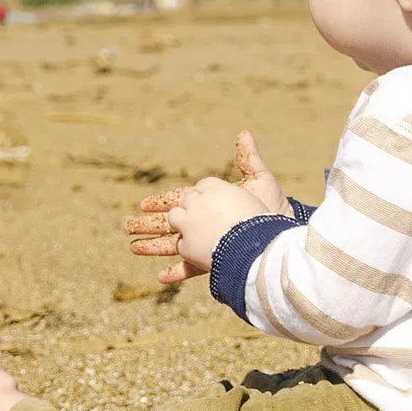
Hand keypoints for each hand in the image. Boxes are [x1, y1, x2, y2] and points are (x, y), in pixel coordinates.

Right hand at [124, 131, 291, 283]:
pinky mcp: (216, 261)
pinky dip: (175, 272)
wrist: (285, 234)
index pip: (179, 201)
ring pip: (174, 246)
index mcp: (211, 204)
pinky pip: (191, 269)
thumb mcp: (260, 179)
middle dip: (147, 226)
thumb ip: (248, 158)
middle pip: (170, 224)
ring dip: (153, 247)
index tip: (143, 205)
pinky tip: (159, 277)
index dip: (160, 203)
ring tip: (133, 248)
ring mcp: (209, 244)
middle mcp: (206, 224)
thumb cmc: (274, 207)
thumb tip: (244, 133)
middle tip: (126, 226)